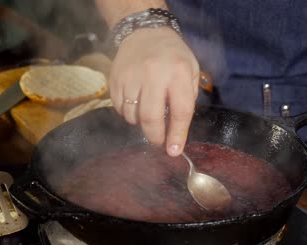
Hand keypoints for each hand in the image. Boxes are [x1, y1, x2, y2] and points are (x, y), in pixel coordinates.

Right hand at [109, 27, 199, 156]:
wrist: (145, 32)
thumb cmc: (173, 56)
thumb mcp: (191, 71)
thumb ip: (187, 99)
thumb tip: (177, 132)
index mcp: (178, 72)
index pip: (180, 111)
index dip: (177, 134)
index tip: (174, 151)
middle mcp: (153, 74)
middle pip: (151, 117)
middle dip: (155, 136)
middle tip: (158, 141)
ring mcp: (131, 76)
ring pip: (132, 115)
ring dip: (140, 123)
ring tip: (147, 114)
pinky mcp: (115, 78)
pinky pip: (119, 108)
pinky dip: (127, 113)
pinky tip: (135, 104)